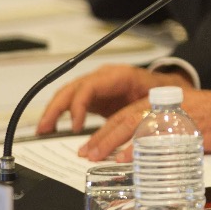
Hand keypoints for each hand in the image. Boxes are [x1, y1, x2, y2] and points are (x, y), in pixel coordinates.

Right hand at [36, 64, 186, 134]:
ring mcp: (97, 84)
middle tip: (44, 129)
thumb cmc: (163, 92)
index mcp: (119, 76)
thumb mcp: (155, 101)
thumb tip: (134, 133)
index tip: (75, 127)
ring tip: (43, 130)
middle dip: (55, 108)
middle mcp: (104, 77)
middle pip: (72, 88)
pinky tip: (52, 127)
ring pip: (68, 93)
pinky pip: (73, 101)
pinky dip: (61, 113)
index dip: (78, 106)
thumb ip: (142, 114)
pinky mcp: (95, 95)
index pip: (89, 87)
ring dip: (53, 111)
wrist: (167, 87)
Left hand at [78, 88, 210, 160]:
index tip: (91, 146)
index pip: (127, 113)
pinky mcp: (187, 126)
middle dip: (102, 136)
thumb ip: (165, 133)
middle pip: (125, 117)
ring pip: (135, 123)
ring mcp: (176, 115)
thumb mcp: (189, 122)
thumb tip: (140, 154)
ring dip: (113, 141)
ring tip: (97, 156)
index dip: (106, 130)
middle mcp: (167, 106)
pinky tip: (128, 157)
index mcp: (165, 103)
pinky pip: (158, 136)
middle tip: (86, 153)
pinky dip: (140, 147)